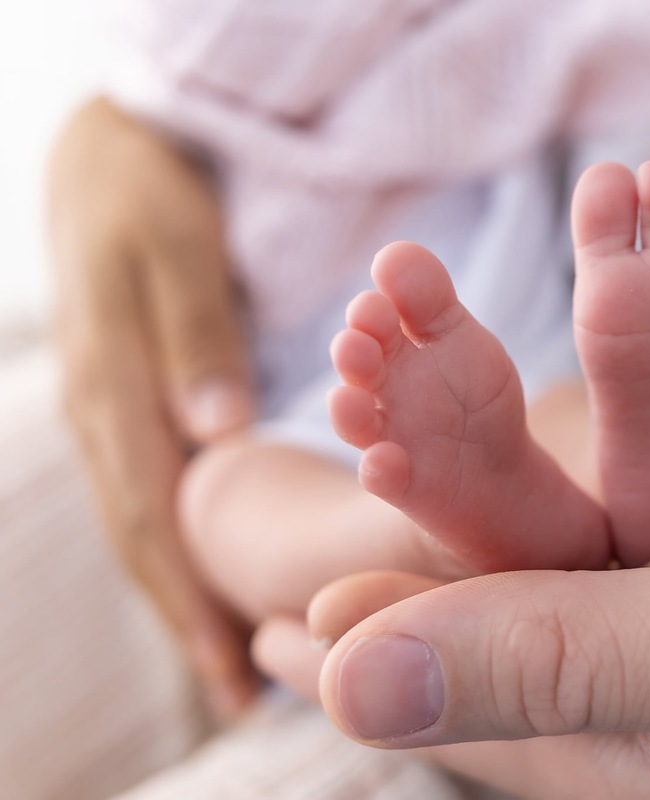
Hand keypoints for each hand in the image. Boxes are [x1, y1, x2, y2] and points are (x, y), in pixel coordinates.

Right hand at [48, 98, 256, 716]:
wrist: (104, 151)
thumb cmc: (149, 193)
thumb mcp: (175, 248)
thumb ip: (196, 334)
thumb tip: (216, 430)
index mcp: (116, 385)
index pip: (155, 515)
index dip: (190, 595)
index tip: (230, 665)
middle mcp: (104, 411)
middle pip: (143, 536)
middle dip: (185, 617)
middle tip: (235, 694)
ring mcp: (108, 408)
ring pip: (141, 521)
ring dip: (178, 590)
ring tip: (222, 659)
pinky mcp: (123, 398)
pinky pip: (144, 486)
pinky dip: (172, 540)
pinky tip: (201, 571)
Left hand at [314, 505, 649, 798]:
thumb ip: (563, 663)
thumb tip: (350, 681)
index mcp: (629, 760)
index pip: (450, 696)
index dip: (363, 634)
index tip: (283, 582)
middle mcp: (647, 720)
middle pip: (489, 643)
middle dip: (407, 575)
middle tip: (336, 494)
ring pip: (550, 591)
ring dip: (480, 526)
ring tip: (401, 471)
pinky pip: (627, 554)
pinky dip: (573, 504)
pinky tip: (537, 481)